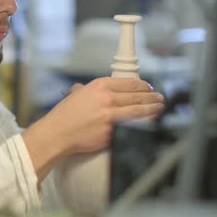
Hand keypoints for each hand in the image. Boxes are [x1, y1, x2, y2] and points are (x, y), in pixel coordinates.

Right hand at [22, 77, 163, 178]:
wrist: (57, 133)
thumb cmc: (63, 116)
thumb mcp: (75, 95)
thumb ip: (85, 90)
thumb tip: (86, 89)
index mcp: (99, 86)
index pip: (129, 83)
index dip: (143, 85)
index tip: (148, 88)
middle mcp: (107, 98)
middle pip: (138, 96)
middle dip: (152, 97)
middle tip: (159, 98)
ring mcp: (111, 116)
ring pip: (140, 110)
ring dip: (153, 109)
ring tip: (159, 108)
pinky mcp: (113, 131)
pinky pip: (135, 126)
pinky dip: (145, 123)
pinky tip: (151, 122)